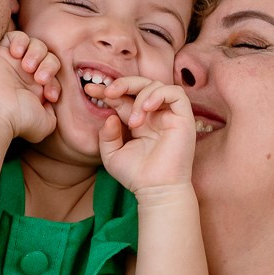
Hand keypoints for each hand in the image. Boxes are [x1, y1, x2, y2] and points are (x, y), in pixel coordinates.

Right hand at [0, 30, 61, 142]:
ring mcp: (14, 63)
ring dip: (37, 54)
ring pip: (36, 45)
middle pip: (49, 57)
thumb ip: (54, 113)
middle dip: (49, 66)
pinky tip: (16, 54)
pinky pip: (17, 36)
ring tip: (27, 67)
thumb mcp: (46, 124)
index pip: (55, 75)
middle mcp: (26, 75)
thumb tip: (53, 104)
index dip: (55, 82)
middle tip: (38, 79)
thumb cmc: (19, 120)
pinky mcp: (1, 52)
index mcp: (37, 89)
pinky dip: (22, 41)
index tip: (49, 96)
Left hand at [91, 75, 195, 196]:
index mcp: (137, 120)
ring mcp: (169, 115)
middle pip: (140, 84)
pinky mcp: (184, 117)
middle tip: (108, 92)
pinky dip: (158, 95)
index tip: (89, 91)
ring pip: (156, 85)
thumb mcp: (111, 155)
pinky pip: (175, 93)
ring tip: (132, 121)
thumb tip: (110, 116)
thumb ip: (106, 135)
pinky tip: (147, 109)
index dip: (108, 91)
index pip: (123, 97)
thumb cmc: (136, 176)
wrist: (156, 190)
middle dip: (122, 84)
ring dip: (139, 97)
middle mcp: (154, 115)